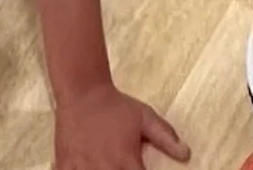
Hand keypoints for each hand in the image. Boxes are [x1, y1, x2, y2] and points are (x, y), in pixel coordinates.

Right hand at [53, 83, 190, 169]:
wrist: (83, 91)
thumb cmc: (116, 106)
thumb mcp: (145, 117)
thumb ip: (166, 137)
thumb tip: (186, 154)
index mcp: (126, 160)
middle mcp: (105, 168)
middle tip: (122, 168)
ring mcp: (82, 169)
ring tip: (107, 169)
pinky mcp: (65, 166)